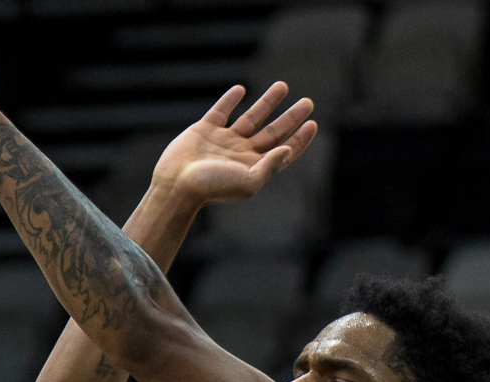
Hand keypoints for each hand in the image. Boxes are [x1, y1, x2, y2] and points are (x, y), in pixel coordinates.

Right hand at [150, 83, 316, 208]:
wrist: (176, 185)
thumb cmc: (212, 188)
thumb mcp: (248, 183)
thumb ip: (270, 166)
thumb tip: (288, 149)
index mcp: (253, 167)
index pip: (284, 151)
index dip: (300, 139)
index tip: (312, 123)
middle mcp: (241, 153)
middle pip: (273, 132)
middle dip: (291, 117)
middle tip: (308, 102)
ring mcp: (223, 141)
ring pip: (251, 117)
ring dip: (268, 101)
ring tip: (283, 85)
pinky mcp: (204, 130)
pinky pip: (220, 111)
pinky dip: (230, 99)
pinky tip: (241, 89)